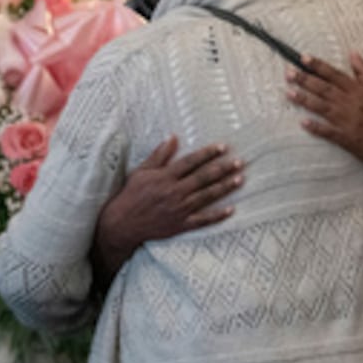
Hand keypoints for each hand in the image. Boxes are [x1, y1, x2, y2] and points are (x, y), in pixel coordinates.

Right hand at [92, 136, 242, 280]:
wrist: (122, 224)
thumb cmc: (131, 195)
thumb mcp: (142, 171)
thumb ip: (159, 155)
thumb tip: (173, 138)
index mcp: (165, 177)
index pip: (191, 162)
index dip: (208, 153)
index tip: (222, 147)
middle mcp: (175, 192)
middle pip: (203, 178)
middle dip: (222, 169)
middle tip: (239, 162)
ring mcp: (179, 209)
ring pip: (207, 196)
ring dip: (224, 187)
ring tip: (239, 179)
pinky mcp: (181, 225)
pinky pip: (203, 220)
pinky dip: (217, 215)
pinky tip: (231, 209)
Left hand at [285, 52, 362, 166]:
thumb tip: (353, 53)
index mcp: (359, 91)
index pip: (335, 74)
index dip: (318, 66)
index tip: (303, 58)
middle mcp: (351, 103)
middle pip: (325, 89)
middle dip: (305, 79)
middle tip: (288, 72)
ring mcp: (348, 121)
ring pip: (323, 107)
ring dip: (305, 100)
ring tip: (289, 92)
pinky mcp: (346, 137)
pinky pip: (328, 132)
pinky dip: (316, 127)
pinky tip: (303, 123)